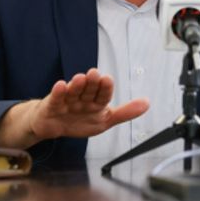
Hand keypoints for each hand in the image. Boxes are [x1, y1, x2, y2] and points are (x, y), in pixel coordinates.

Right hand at [0, 68, 148, 148]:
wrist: (54, 126)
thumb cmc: (79, 120)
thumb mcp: (105, 120)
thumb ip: (125, 112)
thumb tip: (147, 103)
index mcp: (97, 101)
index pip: (104, 94)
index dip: (106, 87)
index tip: (107, 79)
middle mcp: (83, 97)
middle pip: (89, 89)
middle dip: (92, 83)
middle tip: (95, 74)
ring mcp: (68, 100)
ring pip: (73, 92)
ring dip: (76, 85)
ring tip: (80, 78)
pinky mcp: (52, 106)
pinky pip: (56, 99)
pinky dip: (58, 92)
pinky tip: (61, 86)